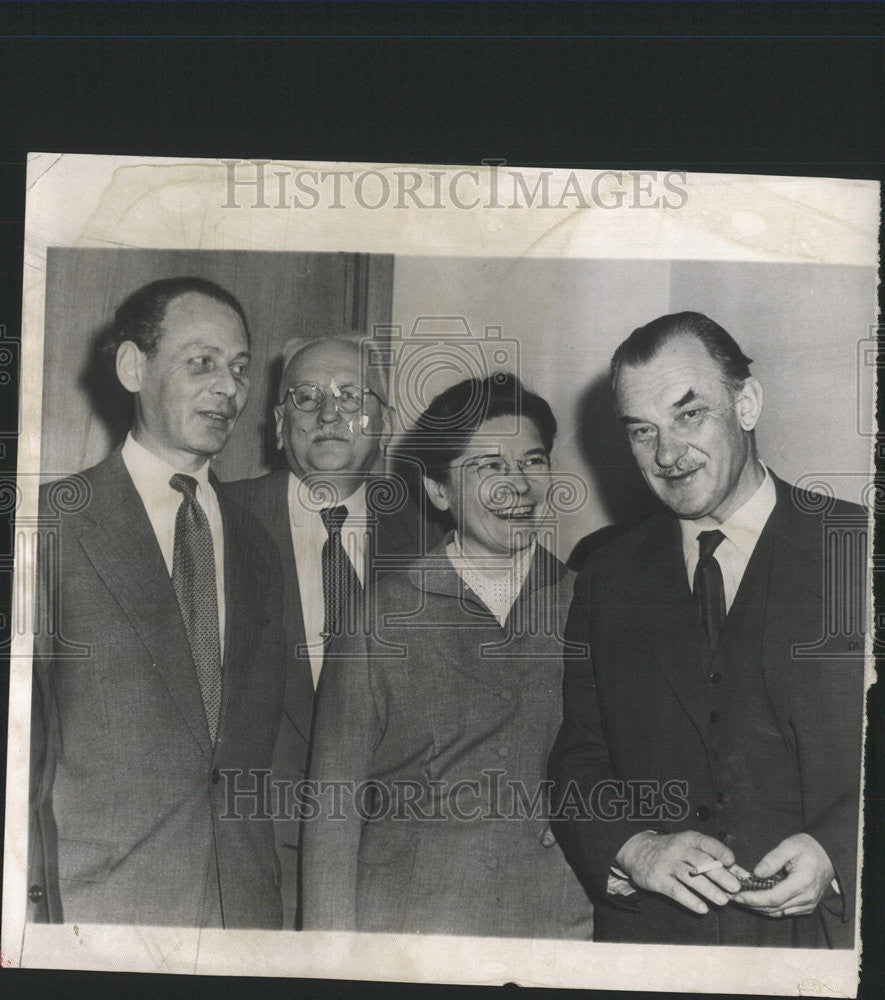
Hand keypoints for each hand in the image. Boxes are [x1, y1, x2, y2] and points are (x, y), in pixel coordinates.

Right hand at [615, 830, 740, 914]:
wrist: (638, 852)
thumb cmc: (672, 851)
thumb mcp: (688, 846)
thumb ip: (713, 858)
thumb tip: (740, 873)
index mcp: (688, 839)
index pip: (706, 843)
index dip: (719, 851)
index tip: (732, 862)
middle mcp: (678, 850)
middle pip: (701, 862)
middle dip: (719, 875)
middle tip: (734, 887)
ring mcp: (667, 865)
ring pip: (690, 877)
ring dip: (708, 890)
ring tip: (723, 901)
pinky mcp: (658, 879)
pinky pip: (676, 891)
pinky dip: (690, 900)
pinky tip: (702, 909)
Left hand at [734, 833, 834, 917]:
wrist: (828, 854)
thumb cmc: (808, 847)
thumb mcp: (789, 846)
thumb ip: (772, 859)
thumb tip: (756, 873)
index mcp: (801, 883)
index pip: (773, 898)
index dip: (754, 899)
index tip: (738, 895)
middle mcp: (806, 898)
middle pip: (775, 908)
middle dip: (752, 904)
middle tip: (734, 897)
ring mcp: (808, 904)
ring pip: (779, 912)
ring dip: (760, 908)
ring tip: (742, 899)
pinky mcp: (808, 906)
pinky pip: (786, 911)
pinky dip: (771, 908)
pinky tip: (758, 900)